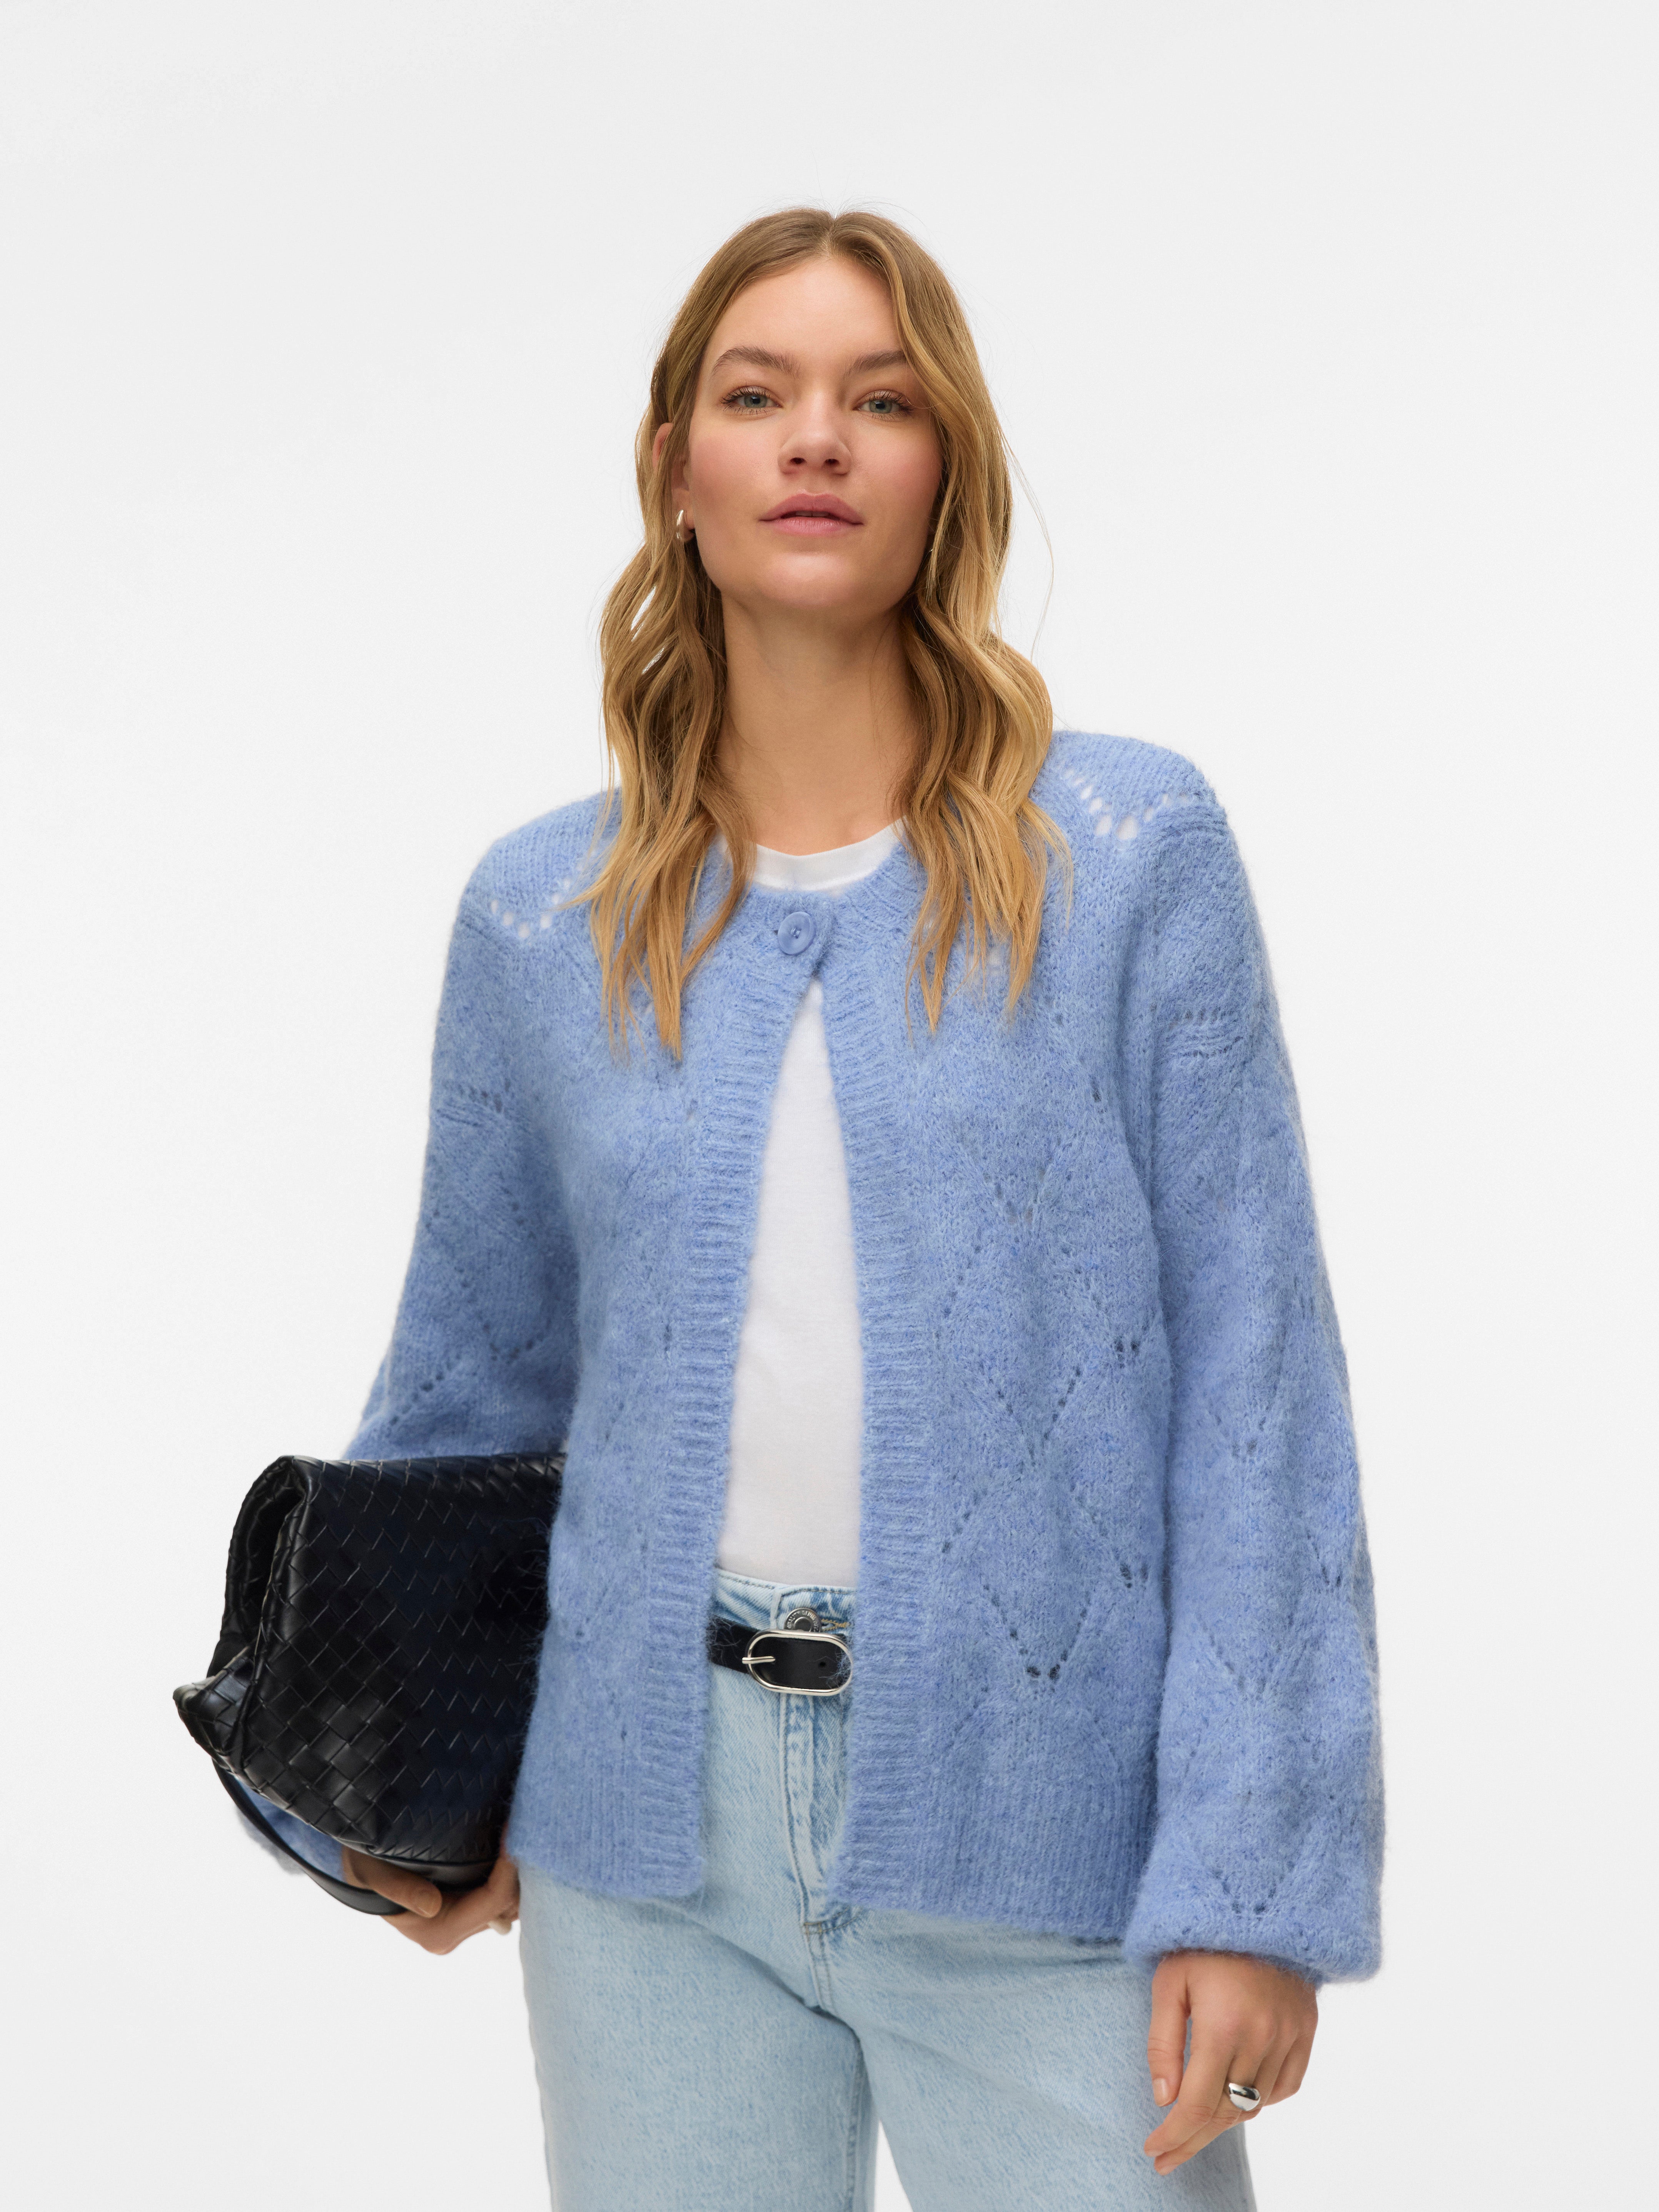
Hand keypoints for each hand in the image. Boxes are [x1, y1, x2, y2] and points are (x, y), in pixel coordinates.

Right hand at [339, 1847, 520, 1955]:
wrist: (363, 1871)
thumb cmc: (368, 1868)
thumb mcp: (374, 1873)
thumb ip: (399, 1889)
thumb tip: (431, 1905)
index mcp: (438, 1931)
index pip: (491, 1901)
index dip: (509, 1869)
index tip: (516, 1831)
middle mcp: (454, 1934)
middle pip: (507, 1904)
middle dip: (520, 1870)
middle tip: (530, 1828)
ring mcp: (463, 1925)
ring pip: (508, 1904)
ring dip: (518, 1874)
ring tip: (525, 1835)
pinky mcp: (466, 1911)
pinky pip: (500, 1897)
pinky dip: (509, 1876)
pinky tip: (513, 1848)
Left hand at [1142, 1949, 1316, 2176]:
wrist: (1259, 1900)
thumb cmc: (1202, 1939)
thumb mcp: (1168, 1983)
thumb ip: (1163, 2044)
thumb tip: (1164, 2100)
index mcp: (1223, 2025)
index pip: (1196, 2104)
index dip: (1174, 2136)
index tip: (1154, 2152)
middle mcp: (1262, 2037)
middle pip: (1225, 2112)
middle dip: (1193, 2140)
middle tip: (1167, 2158)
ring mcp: (1290, 2036)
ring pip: (1256, 2104)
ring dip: (1224, 2120)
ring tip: (1195, 2127)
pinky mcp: (1307, 2030)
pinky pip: (1285, 2087)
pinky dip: (1260, 2100)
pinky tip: (1237, 2096)